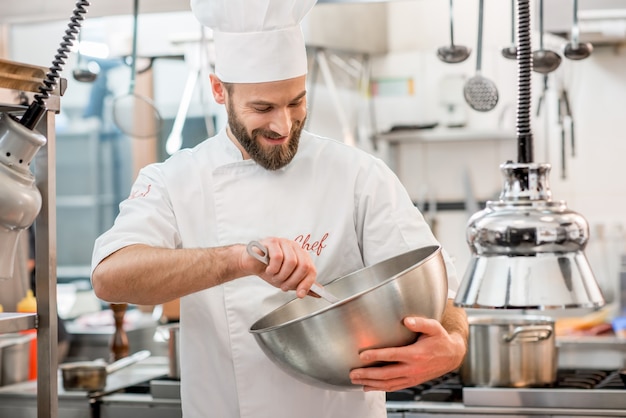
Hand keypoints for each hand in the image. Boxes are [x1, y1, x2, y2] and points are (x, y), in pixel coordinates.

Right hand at [242, 237, 316, 297]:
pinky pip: (277, 257)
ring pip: (291, 262)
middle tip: (283, 285)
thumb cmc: (269, 269)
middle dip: (292, 281)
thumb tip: (319, 293)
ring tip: (274, 276)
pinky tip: (268, 269)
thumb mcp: (288, 280)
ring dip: (281, 275)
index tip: (299, 294)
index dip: (307, 284)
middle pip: (303, 265)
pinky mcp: (272, 242)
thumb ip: (302, 285)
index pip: (311, 269)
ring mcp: (284, 243)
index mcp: (301, 255)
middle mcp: (295, 247)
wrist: (251, 263)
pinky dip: (273, 268)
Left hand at [348, 316, 466, 391]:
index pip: (392, 356)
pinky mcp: (412, 381)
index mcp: (416, 354)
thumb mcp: (434, 327)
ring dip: (371, 383)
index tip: (363, 356)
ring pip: (388, 383)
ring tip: (356, 380)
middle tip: (353, 373)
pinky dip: (380, 388)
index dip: (376, 356)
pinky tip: (369, 387)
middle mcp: (413, 368)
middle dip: (368, 374)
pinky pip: (394, 387)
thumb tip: (407, 320)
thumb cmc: (441, 340)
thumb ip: (420, 323)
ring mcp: (412, 377)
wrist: (452, 356)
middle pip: (386, 373)